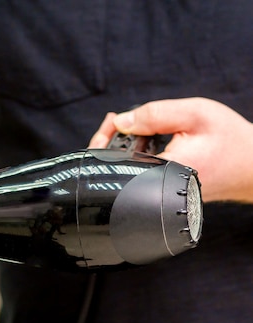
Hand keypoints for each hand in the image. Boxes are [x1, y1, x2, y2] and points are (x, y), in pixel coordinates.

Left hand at [89, 98, 252, 202]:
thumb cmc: (230, 139)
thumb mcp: (195, 114)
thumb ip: (155, 114)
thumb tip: (121, 122)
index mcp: (165, 171)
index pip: (118, 161)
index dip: (106, 140)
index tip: (111, 122)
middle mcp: (159, 189)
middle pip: (117, 170)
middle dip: (109, 143)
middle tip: (116, 122)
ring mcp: (161, 196)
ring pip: (127, 174)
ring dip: (121, 150)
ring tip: (128, 129)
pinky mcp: (164, 194)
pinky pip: (139, 176)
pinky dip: (135, 158)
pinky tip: (141, 143)